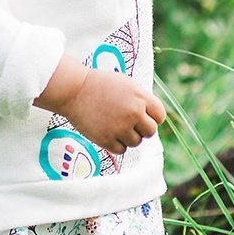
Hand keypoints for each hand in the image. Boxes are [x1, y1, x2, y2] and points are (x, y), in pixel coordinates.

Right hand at [38, 61, 165, 152]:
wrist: (74, 90)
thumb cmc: (100, 85)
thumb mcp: (126, 85)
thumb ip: (142, 100)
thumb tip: (154, 119)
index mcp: (140, 97)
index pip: (159, 116)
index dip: (152, 117)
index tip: (143, 117)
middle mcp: (133, 113)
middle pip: (150, 132)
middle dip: (142, 129)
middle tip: (129, 123)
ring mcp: (120, 127)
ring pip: (136, 142)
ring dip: (128, 137)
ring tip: (115, 125)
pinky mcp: (106, 139)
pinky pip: (121, 150)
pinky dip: (116, 144)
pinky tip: (108, 132)